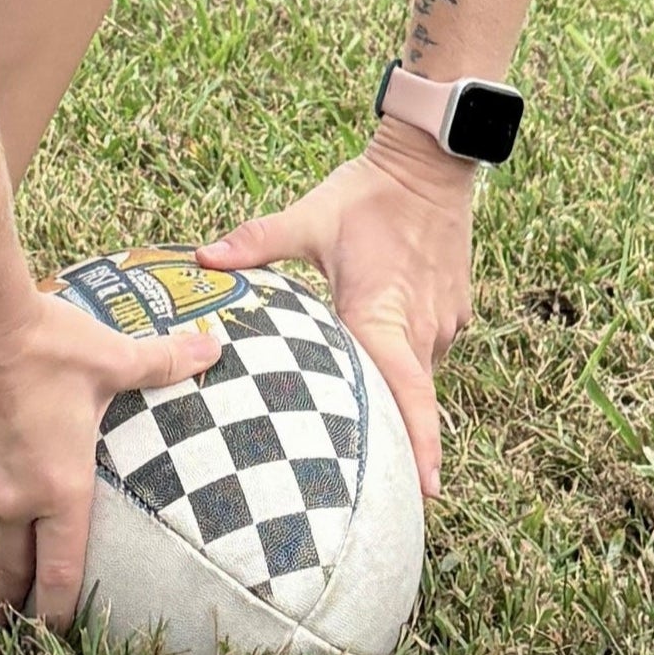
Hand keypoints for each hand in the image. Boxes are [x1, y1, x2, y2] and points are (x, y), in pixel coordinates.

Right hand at [0, 290, 167, 634]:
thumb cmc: (49, 345)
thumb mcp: (113, 358)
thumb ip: (163, 362)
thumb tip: (213, 346)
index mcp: (61, 489)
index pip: (61, 571)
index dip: (58, 612)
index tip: (55, 637)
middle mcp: (17, 494)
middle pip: (13, 565)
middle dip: (13, 601)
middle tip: (9, 627)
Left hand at [200, 122, 477, 493]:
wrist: (430, 162)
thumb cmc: (368, 193)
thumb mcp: (309, 217)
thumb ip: (254, 243)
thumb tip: (199, 258)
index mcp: (383, 314)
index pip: (408, 393)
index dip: (421, 445)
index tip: (427, 493)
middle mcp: (421, 327)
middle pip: (412, 400)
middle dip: (402, 444)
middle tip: (382, 490)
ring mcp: (444, 321)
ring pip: (419, 376)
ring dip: (399, 399)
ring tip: (374, 436)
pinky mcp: (454, 311)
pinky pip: (429, 352)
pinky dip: (408, 364)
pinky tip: (382, 368)